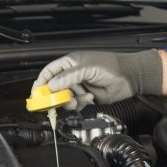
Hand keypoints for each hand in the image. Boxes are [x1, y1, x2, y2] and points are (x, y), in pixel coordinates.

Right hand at [32, 50, 162, 108]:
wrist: (129, 77)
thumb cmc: (111, 65)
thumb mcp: (87, 68)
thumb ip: (68, 77)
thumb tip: (52, 85)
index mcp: (70, 63)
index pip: (50, 72)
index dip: (42, 82)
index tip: (37, 93)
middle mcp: (73, 75)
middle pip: (55, 87)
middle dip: (56, 95)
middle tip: (58, 101)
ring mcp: (80, 86)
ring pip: (66, 98)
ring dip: (70, 100)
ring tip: (79, 98)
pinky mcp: (87, 97)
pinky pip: (77, 104)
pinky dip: (81, 103)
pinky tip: (90, 97)